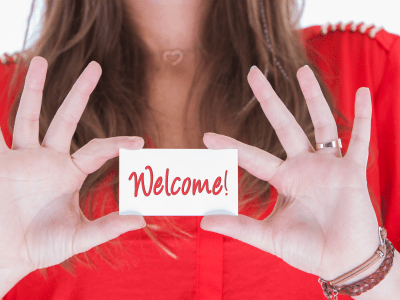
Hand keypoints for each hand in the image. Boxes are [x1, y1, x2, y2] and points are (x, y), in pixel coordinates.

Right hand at [0, 57, 145, 273]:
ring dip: (35, 89)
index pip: (97, 149)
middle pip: (67, 118)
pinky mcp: (0, 162)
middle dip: (80, 93)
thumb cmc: (42, 246)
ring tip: (40, 61)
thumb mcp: (78, 236)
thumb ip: (107, 227)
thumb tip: (142, 220)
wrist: (7, 254)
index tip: (140, 143)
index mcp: (70, 172)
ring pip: (29, 116)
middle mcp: (49, 158)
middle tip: (96, 66)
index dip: (118, 145)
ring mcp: (23, 157)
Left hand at [200, 65, 378, 279]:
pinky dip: (363, 117)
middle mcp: (303, 167)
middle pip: (283, 125)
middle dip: (269, 99)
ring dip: (313, 96)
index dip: (231, 147)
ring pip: (321, 123)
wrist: (343, 262)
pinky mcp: (353, 171)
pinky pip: (359, 140)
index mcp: (283, 179)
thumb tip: (203, 222)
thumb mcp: (269, 237)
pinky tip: (362, 92)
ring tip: (302, 70)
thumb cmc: (307, 250)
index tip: (206, 136)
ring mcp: (328, 165)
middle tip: (253, 72)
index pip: (252, 157)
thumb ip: (239, 227)